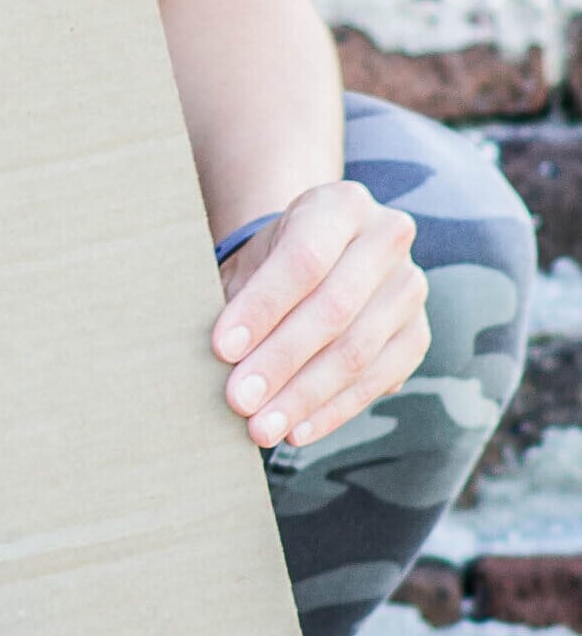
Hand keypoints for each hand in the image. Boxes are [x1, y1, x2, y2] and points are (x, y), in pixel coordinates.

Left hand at [213, 184, 426, 452]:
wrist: (318, 255)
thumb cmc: (270, 259)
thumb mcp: (250, 258)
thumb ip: (237, 297)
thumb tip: (218, 359)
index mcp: (340, 204)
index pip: (303, 259)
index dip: (262, 307)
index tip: (221, 349)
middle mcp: (386, 239)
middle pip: (334, 308)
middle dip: (280, 361)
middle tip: (238, 401)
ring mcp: (410, 288)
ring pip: (358, 350)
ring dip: (304, 396)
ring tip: (261, 427)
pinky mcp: (417, 334)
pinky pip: (378, 380)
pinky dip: (333, 410)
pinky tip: (297, 430)